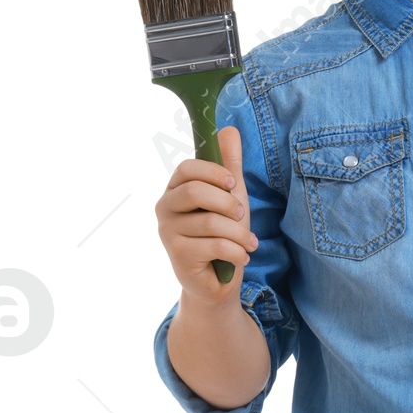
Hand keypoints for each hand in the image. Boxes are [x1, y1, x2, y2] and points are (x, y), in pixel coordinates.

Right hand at [155, 125, 257, 301]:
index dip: (213, 172)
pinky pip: (214, 245)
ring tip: (248, 243)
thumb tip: (229, 129)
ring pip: (211, 222)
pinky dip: (236, 251)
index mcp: (175, 190)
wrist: (218, 283)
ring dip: (239, 234)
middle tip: (242, 216)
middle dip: (228, 204)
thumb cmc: (222, 236)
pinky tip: (241, 257)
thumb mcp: (231, 196)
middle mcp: (165, 209)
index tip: (233, 184)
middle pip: (196, 192)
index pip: (187, 168)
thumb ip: (229, 165)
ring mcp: (167, 233)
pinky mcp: (177, 256)